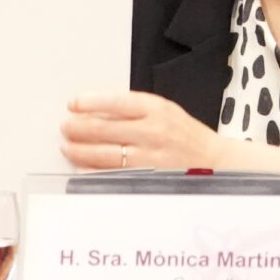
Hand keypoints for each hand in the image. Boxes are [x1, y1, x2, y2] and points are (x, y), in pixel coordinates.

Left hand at [59, 90, 221, 170]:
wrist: (213, 161)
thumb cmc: (185, 134)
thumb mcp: (163, 110)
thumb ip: (132, 108)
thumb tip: (94, 109)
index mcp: (157, 109)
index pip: (115, 101)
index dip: (89, 102)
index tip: (73, 103)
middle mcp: (153, 132)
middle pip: (104, 129)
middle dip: (78, 128)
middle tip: (65, 127)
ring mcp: (149, 157)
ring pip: (104, 154)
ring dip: (79, 150)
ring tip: (67, 146)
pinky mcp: (147, 178)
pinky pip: (112, 175)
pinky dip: (93, 172)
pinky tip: (81, 169)